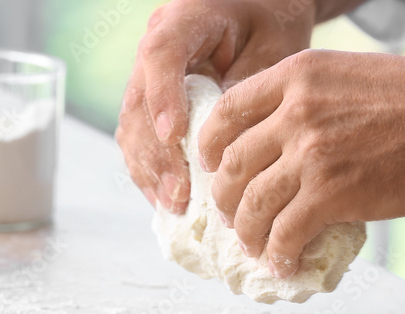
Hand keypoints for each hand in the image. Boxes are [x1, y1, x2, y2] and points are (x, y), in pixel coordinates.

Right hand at [116, 0, 315, 213]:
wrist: (262, 10)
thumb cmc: (272, 22)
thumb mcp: (272, 48)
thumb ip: (246, 89)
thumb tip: (226, 145)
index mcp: (185, 19)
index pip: (160, 54)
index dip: (162, 97)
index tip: (173, 136)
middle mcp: (156, 45)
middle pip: (138, 102)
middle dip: (157, 153)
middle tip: (179, 193)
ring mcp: (148, 75)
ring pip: (132, 126)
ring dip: (150, 170)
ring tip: (174, 204)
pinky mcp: (151, 101)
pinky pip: (139, 139)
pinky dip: (150, 171)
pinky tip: (168, 199)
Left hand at [197, 49, 404, 277]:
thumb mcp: (351, 78)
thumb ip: (310, 103)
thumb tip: (284, 146)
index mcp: (297, 76)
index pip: (226, 114)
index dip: (210, 150)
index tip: (214, 171)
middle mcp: (295, 110)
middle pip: (232, 164)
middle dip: (226, 200)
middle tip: (234, 219)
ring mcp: (311, 153)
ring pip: (252, 204)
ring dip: (248, 234)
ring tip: (256, 247)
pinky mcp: (332, 193)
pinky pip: (284, 233)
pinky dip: (278, 254)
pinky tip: (285, 263)